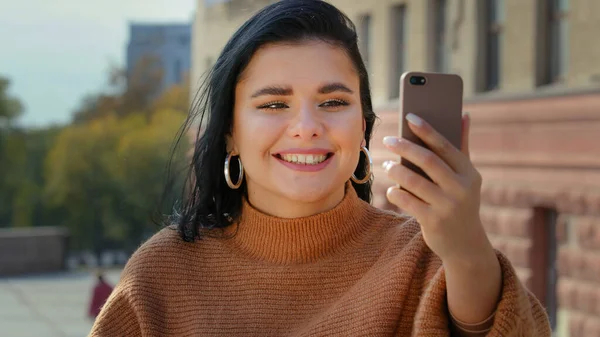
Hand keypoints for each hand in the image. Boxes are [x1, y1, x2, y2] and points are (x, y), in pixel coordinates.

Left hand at [382, 112, 492, 263]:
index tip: (409, 116)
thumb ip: (462, 146)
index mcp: (469, 173)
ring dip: (396, 170)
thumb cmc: (460, 201)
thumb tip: (463, 114)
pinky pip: (407, 200)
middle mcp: (461, 188)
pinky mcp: (433, 221)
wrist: (465, 244)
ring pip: (413, 181)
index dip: (427, 130)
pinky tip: (391, 189)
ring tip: (387, 165)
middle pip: (427, 160)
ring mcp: (447, 206)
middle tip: (388, 140)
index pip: (445, 146)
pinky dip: (395, 192)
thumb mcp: (466, 177)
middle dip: (405, 147)